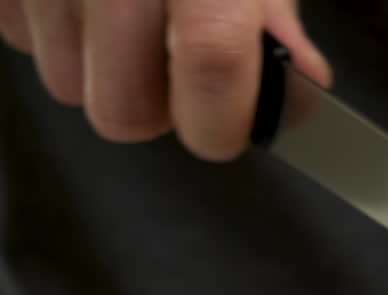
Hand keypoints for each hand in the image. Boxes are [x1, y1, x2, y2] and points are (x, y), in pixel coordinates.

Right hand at [0, 0, 329, 160]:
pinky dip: (61, 31)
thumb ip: (273, 17)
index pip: (215, 63)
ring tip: (130, 15)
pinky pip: (24, 41)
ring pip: (67, 84)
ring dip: (104, 70)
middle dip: (157, 105)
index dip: (222, 119)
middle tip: (178, 67)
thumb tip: (300, 82)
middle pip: (121, 112)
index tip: (228, 126)